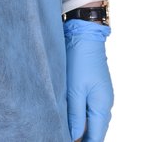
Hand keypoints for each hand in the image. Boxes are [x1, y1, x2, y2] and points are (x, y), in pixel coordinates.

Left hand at [64, 19, 112, 141]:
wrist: (84, 35)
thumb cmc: (79, 61)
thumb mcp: (74, 90)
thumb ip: (76, 115)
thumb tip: (75, 136)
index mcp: (102, 107)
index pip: (96, 137)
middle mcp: (105, 104)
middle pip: (95, 131)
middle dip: (82, 137)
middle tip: (62, 136)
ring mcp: (101, 96)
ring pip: (92, 120)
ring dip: (81, 127)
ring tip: (64, 130)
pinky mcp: (94, 88)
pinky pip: (90, 108)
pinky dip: (81, 115)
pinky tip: (70, 116)